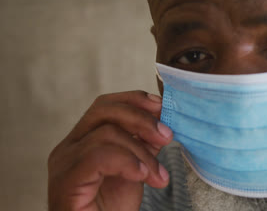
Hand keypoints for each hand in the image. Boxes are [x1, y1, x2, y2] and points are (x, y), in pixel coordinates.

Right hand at [48, 91, 172, 210]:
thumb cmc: (112, 208)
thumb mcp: (134, 168)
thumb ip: (143, 144)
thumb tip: (163, 121)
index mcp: (82, 140)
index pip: (105, 105)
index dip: (134, 100)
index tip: (161, 106)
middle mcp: (68, 147)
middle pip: (104, 110)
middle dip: (141, 119)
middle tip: (167, 136)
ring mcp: (64, 163)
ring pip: (106, 133)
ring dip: (142, 152)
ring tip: (159, 175)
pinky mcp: (65, 182)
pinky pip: (98, 156)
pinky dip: (127, 162)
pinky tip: (143, 176)